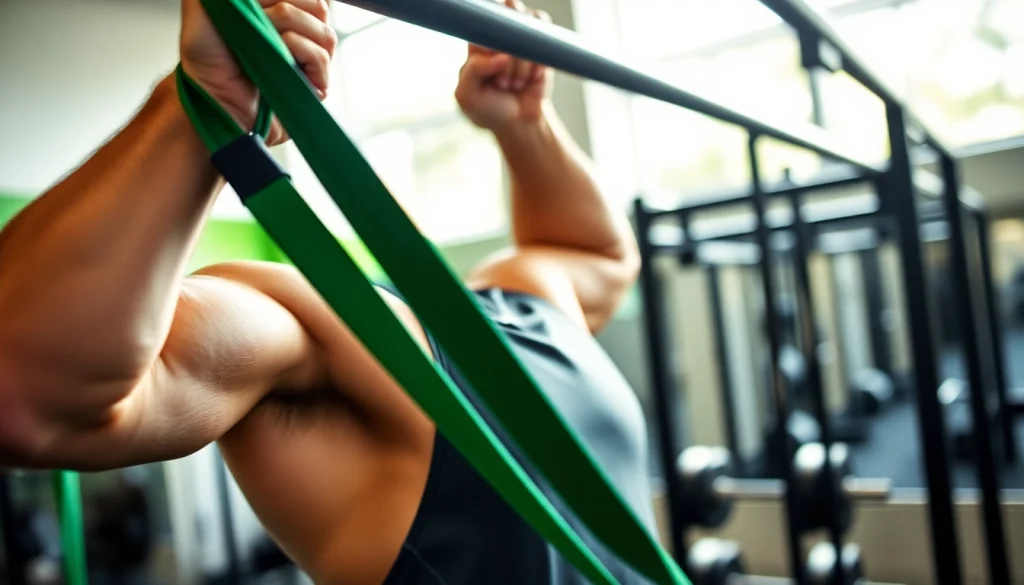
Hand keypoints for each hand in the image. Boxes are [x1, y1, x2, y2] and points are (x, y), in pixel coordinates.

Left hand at [179, 0, 337, 144]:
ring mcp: (310, 60)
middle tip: (258, 28)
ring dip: (291, 31)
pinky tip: (280, 62)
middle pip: (318, 8)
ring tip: (266, 47)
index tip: (257, 7)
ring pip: (324, 32)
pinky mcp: (315, 85)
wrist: (211, 94)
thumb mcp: (204, 6)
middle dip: (284, 12)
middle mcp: (301, 34)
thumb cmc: (207, 57)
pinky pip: (320, 57)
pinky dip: (299, 52)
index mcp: (282, 13)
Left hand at [455, 0, 552, 131]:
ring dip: (522, 62)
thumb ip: (474, 71)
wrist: (517, 125)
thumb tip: (501, 55)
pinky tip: (532, 79)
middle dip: (507, 54)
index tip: (493, 65)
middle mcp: (499, 36)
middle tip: (502, 83)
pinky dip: (538, 62)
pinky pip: (545, 39)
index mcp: (477, 43)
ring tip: (515, 84)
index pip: (483, 24)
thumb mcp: (467, 96)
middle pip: (507, 16)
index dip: (491, 42)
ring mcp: (522, 39)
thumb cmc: (488, 109)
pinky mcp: (541, 47)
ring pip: (527, 29)